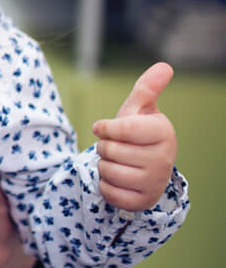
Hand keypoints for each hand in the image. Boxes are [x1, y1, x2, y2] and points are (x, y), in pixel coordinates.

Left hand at [92, 62, 176, 211]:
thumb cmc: (137, 132)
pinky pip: (109, 192)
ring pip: (107, 171)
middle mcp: (163, 159)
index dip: (105, 128)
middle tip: (114, 147)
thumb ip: (147, 88)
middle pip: (110, 151)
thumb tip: (165, 66)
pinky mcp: (143, 202)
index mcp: (163, 132)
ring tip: (116, 162)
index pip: (121, 129)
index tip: (103, 128)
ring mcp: (155, 182)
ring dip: (103, 165)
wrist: (144, 166)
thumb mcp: (139, 109)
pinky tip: (117, 180)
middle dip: (104, 147)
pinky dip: (105, 185)